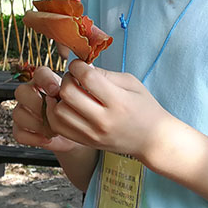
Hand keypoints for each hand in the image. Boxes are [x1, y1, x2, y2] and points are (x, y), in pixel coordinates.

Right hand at [11, 65, 84, 155]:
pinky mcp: (20, 129)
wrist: (75, 131)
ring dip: (37, 123)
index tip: (56, 91)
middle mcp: (30, 94)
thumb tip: (86, 80)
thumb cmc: (77, 110)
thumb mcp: (81, 97)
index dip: (46, 81)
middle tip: (54, 113)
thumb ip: (79, 89)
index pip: (39, 73)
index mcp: (44, 81)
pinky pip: (19, 133)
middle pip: (21, 91)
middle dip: (38, 103)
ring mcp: (23, 111)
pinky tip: (49, 138)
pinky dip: (34, 137)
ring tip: (55, 129)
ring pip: (18, 113)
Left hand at [47, 61, 173, 163]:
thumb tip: (81, 67)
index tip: (80, 65)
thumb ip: (105, 74)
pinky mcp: (86, 142)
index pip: (87, 78)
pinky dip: (55, 114)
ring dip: (59, 98)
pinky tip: (65, 106)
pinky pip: (58, 127)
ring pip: (58, 112)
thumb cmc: (144, 108)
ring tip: (69, 93)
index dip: (78, 66)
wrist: (152, 140)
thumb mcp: (131, 83)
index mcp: (118, 102)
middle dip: (66, 80)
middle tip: (74, 78)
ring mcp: (93, 134)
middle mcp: (103, 120)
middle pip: (68, 94)